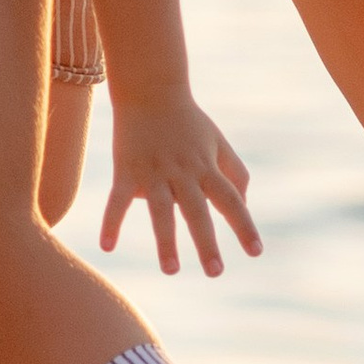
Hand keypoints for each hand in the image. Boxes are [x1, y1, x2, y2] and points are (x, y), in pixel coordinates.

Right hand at [100, 92, 260, 276]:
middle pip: (197, 211)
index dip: (244, 225)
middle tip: (215, 272)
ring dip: (165, 241)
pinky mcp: (126, 171)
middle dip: (206, 242)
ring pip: (160, 211)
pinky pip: (118, 201)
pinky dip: (111, 222)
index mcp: (206, 167)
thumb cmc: (188, 121)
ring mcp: (153, 173)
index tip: (255, 252)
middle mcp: (183, 172)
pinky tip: (107, 247)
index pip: (231, 200)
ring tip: (171, 270)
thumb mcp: (218, 142)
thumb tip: (244, 205)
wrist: (150, 90)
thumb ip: (235, 173)